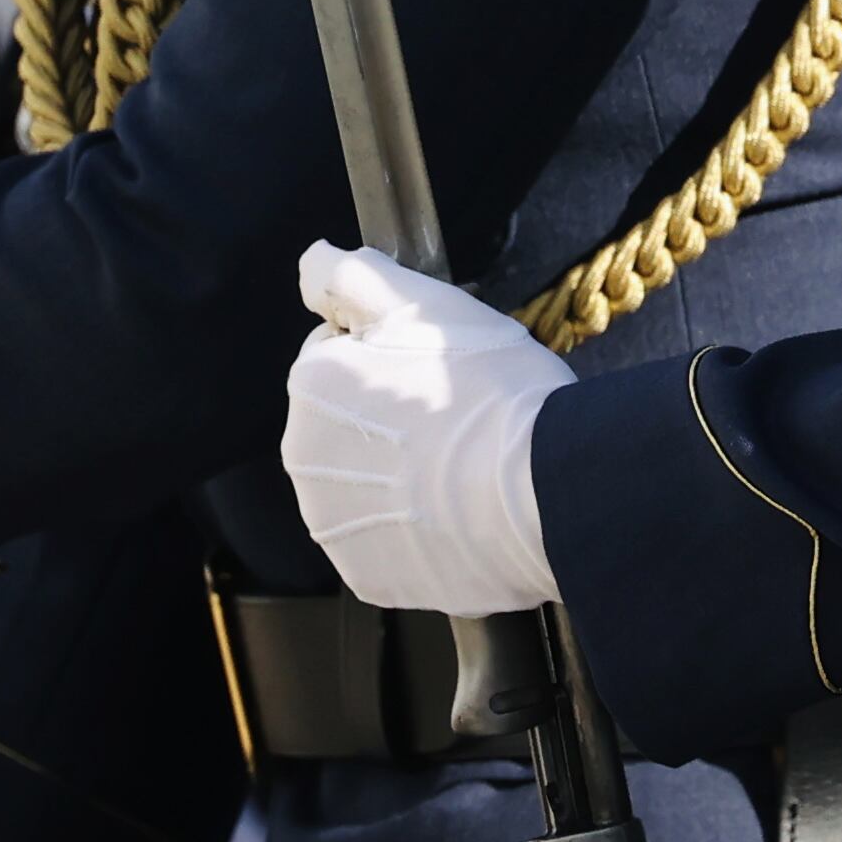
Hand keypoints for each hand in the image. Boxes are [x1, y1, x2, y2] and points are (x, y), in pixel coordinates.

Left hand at [284, 243, 571, 612]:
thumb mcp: (423, 302)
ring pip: (366, 482)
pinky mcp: (370, 578)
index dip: (394, 348)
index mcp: (310, 387)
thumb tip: (309, 262)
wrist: (538, 493)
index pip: (342, 352)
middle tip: (458, 411)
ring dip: (402, 472)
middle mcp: (304, 462)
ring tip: (466, 464)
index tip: (440, 362)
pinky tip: (461, 511)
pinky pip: (387, 542)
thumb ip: (353, 275)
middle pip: (349, 420)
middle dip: (391, 413)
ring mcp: (335, 529)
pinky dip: (416, 529)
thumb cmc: (486, 388)